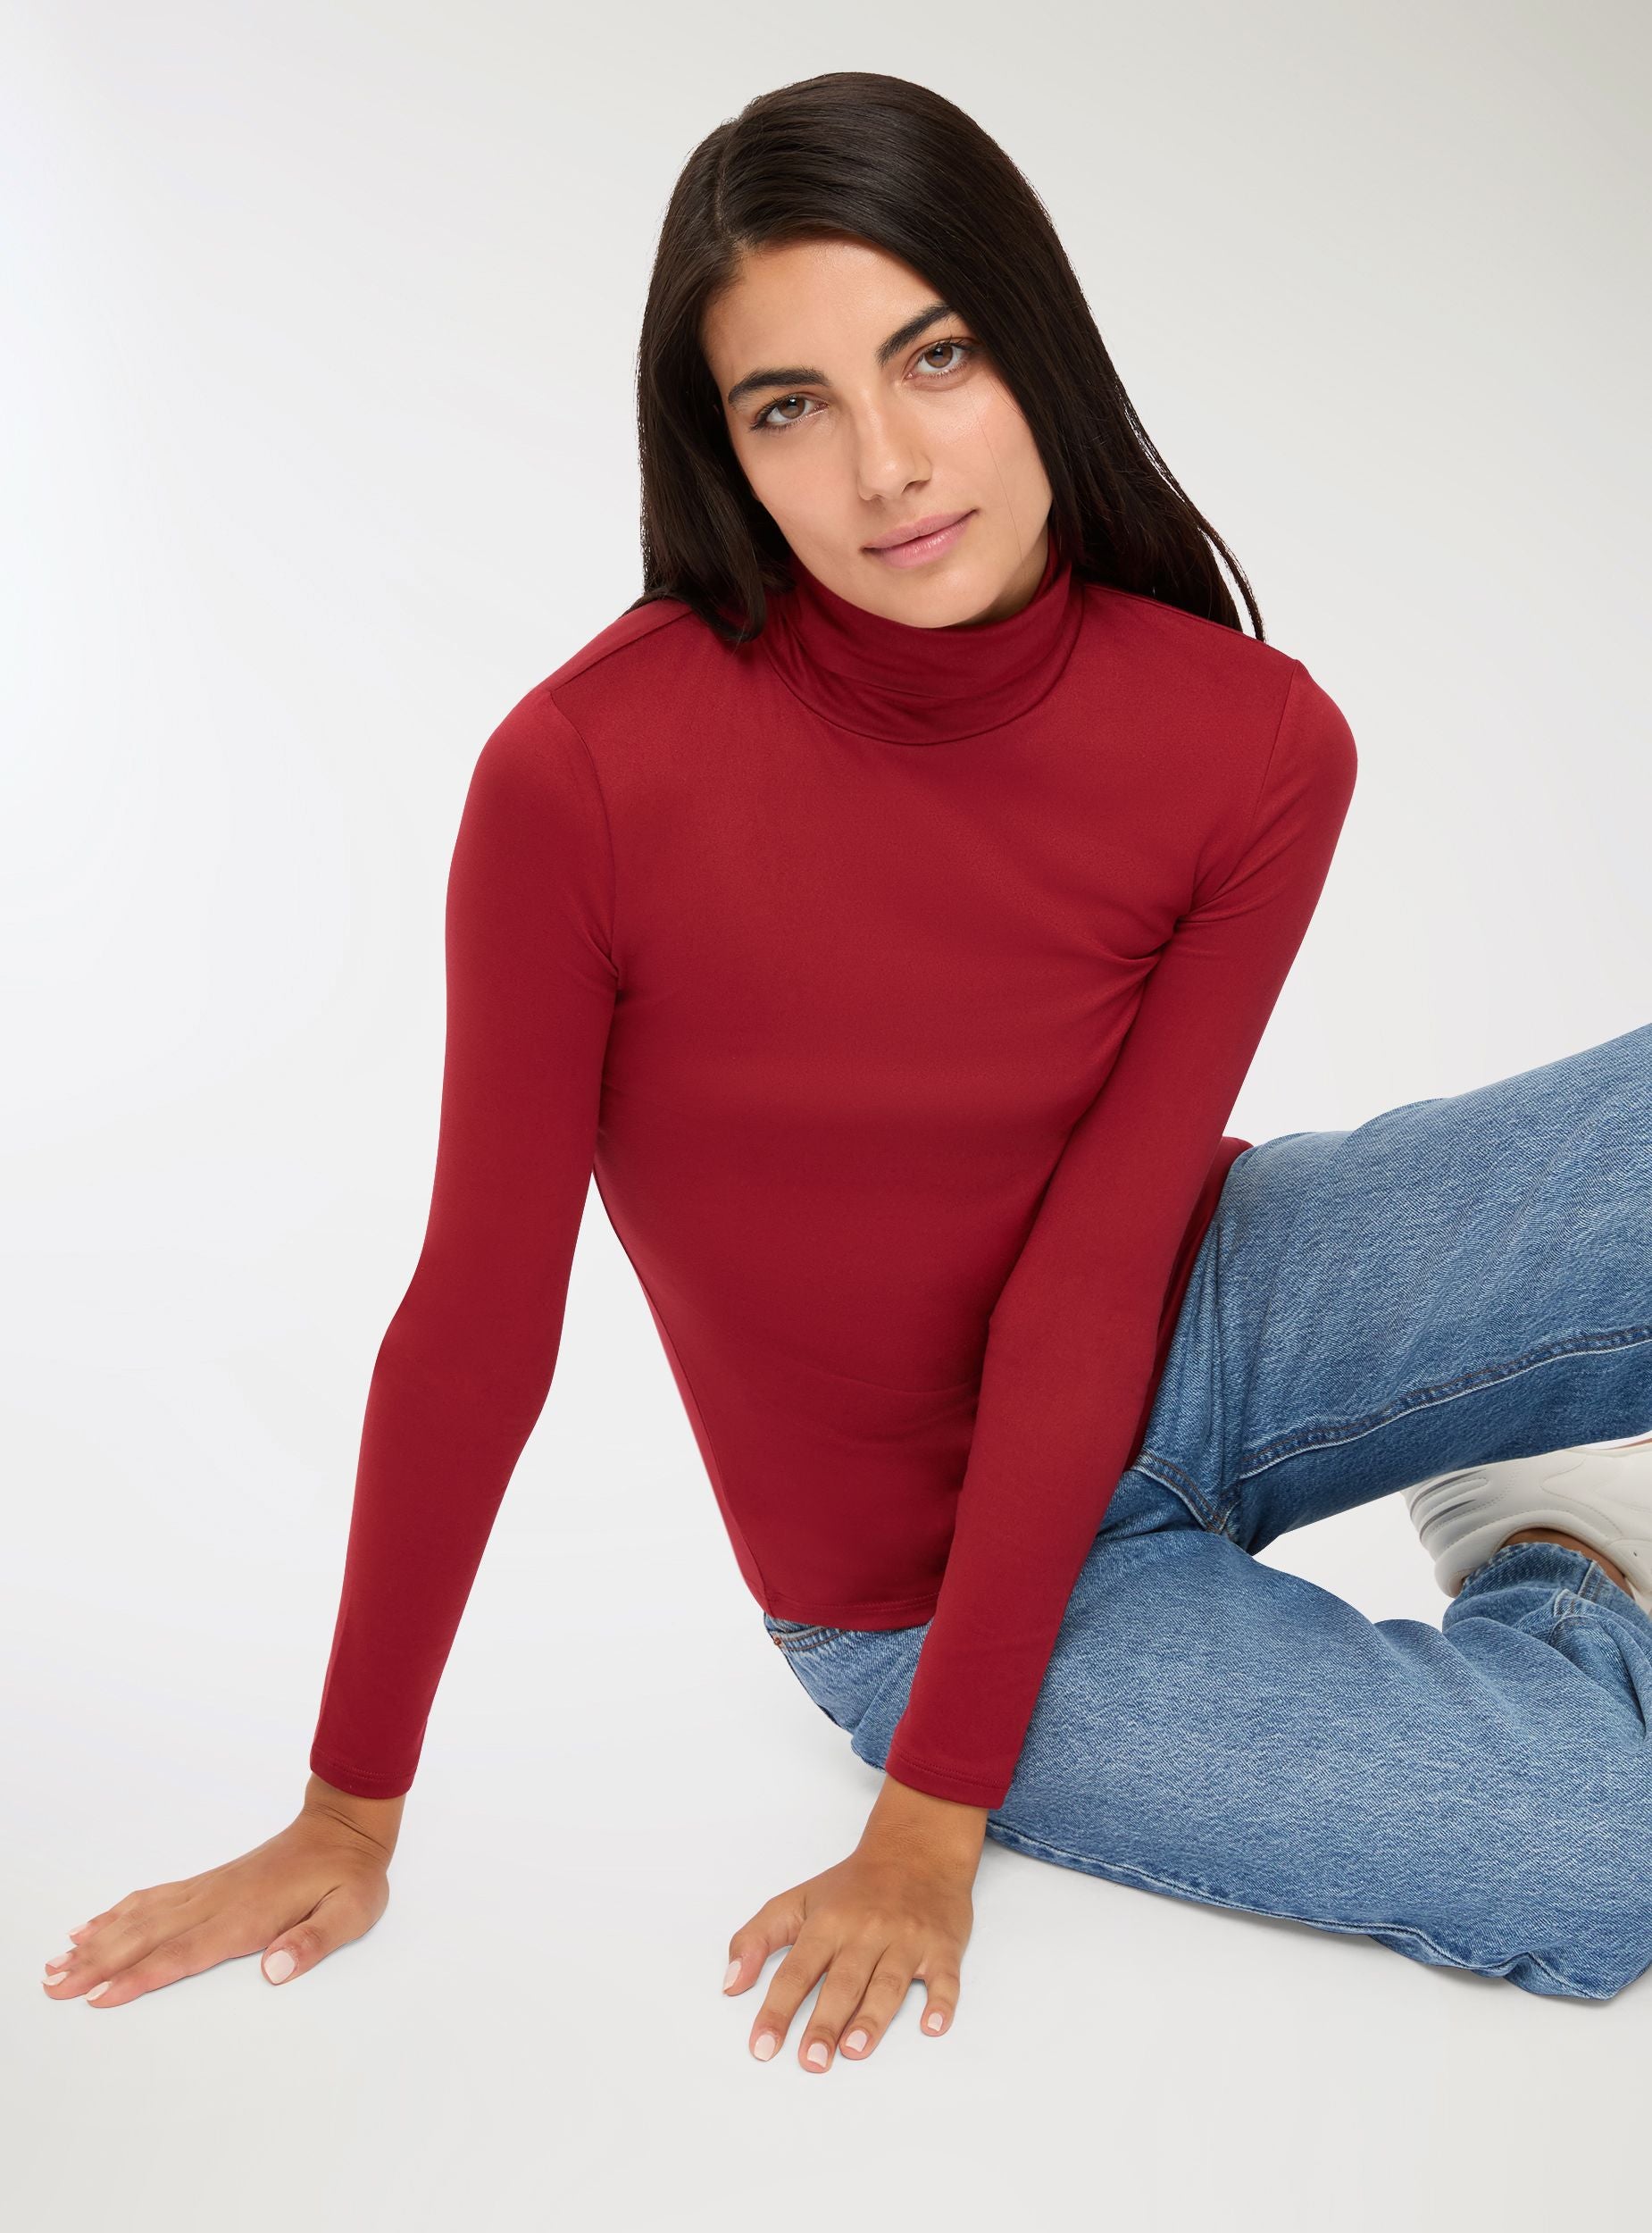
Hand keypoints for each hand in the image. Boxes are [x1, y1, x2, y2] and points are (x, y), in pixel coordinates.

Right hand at [41, 1774, 404, 2008]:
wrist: (346, 1825)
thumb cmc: (351, 1876)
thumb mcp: (351, 1912)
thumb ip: (314, 1942)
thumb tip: (275, 1970)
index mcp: (248, 1916)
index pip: (184, 1954)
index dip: (140, 1977)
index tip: (99, 1997)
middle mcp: (219, 1901)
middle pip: (148, 1937)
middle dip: (98, 1964)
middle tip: (52, 1987)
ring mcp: (211, 1889)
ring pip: (143, 1916)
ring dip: (99, 1940)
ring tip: (56, 1962)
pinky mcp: (211, 1883)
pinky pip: (156, 1897)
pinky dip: (120, 1912)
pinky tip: (95, 1923)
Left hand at [722, 1774, 986, 2068]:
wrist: (917, 1849)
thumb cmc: (852, 1886)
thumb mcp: (798, 1901)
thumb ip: (757, 1938)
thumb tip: (729, 1985)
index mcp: (828, 1922)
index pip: (797, 1970)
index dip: (778, 2009)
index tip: (762, 2046)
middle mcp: (866, 1930)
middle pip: (843, 1981)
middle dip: (825, 2022)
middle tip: (811, 2062)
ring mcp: (907, 1939)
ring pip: (889, 1981)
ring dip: (872, 2016)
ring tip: (854, 2050)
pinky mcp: (943, 1946)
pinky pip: (946, 1977)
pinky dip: (942, 2001)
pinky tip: (933, 2025)